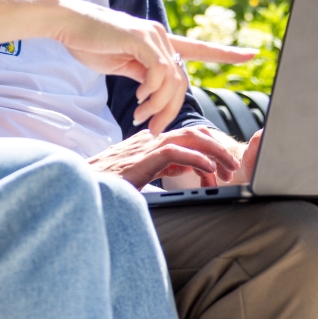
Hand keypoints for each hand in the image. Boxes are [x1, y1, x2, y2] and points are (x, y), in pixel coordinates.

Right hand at [52, 0, 258, 133]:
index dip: (226, 53)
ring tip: (141, 118)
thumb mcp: (121, 64)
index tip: (252, 54)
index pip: (199, 48)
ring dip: (158, 106)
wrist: (67, 23)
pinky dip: (151, 93)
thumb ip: (142, 75)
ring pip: (173, 80)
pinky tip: (137, 100)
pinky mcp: (141, 39)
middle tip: (152, 129)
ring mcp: (153, 36)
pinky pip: (159, 73)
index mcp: (159, 41)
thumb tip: (153, 94)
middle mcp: (161, 35)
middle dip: (171, 110)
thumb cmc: (90, 43)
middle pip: (182, 81)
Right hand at [88, 127, 244, 188]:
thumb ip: (162, 165)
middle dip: (218, 149)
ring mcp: (148, 146)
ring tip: (229, 169)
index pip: (187, 135)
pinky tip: (209, 171)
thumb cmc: (108, 182)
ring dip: (215, 153)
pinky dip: (198, 160)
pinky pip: (178, 153)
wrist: (86, 185)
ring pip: (191, 139)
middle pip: (194, 133)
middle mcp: (151, 139)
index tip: (218, 169)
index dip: (208, 149)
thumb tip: (185, 167)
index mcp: (150, 141)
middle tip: (231, 168)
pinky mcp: (145, 157)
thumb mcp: (142, 172)